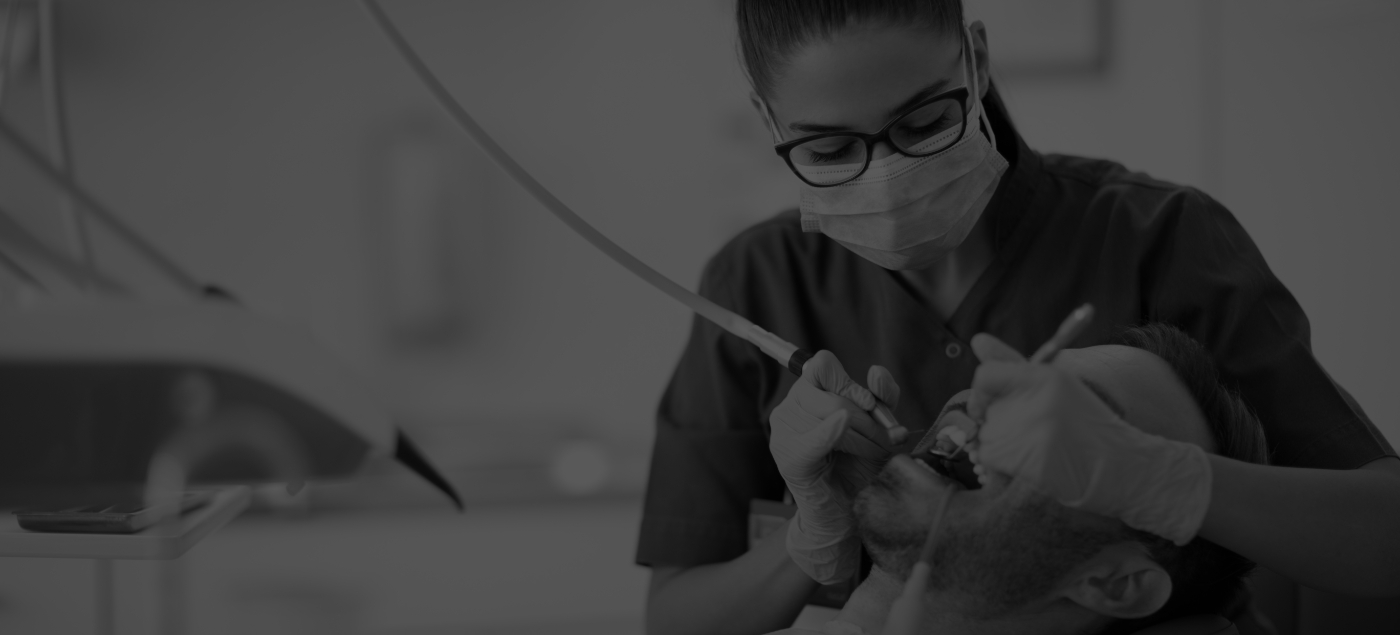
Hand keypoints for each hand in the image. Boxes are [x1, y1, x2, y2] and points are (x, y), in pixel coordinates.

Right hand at [769, 350, 899, 582]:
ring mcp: (785, 431)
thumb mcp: (878, 427)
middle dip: (867, 419)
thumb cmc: (859, 466)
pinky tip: (841, 430)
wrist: (848, 512)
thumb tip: (876, 372)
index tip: (870, 406)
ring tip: (868, 453)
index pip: (822, 365)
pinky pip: (813, 439)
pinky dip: (829, 433)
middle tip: (881, 441)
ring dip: (862, 437)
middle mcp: (791, 406)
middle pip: (834, 394)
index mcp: (810, 392)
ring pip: (832, 415)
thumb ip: (881, 397)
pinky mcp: (789, 456)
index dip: (849, 382)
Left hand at [965, 333, 1212, 544]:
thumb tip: (977, 340)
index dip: (980, 391)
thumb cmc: (1088, 425)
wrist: (1123, 467)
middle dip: (998, 421)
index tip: (988, 403)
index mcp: (1044, 376)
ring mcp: (1030, 432)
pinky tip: (1032, 464)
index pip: (986, 376)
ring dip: (1001, 444)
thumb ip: (1015, 367)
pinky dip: (1002, 463)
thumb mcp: (1058, 386)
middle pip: (984, 410)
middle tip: (1032, 432)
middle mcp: (1034, 400)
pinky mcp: (1026, 461)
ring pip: (985, 436)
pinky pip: (990, 458)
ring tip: (1037, 448)